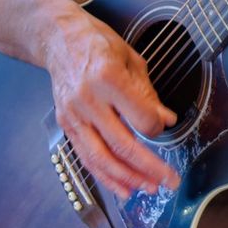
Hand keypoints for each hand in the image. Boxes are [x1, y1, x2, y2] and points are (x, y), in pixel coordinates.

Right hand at [45, 7, 178, 201]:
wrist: (57, 39)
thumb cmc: (97, 44)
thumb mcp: (131, 59)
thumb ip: (148, 93)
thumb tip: (166, 119)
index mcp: (108, 77)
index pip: (141, 118)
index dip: (158, 128)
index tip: (166, 126)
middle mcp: (89, 100)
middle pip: (123, 144)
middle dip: (150, 167)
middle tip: (170, 180)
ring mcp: (74, 115)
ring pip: (102, 158)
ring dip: (128, 178)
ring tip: (149, 187)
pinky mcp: (66, 125)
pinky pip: (86, 157)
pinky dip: (105, 176)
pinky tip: (122, 187)